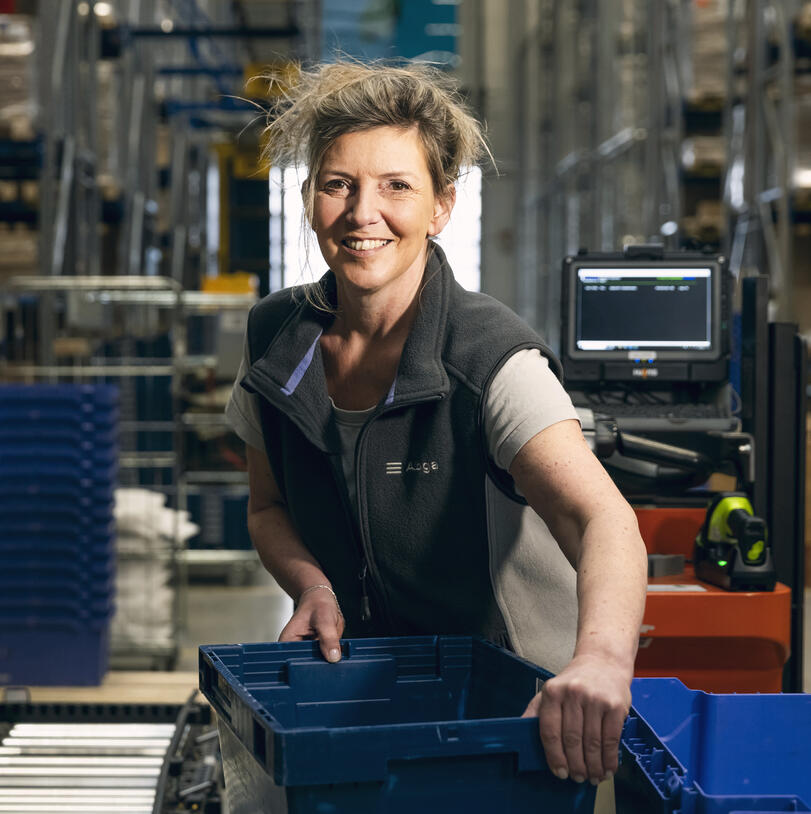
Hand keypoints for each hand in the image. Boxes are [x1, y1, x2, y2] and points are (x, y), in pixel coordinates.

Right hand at [278, 586, 344, 662]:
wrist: (321, 599)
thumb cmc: (318, 604)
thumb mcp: (324, 619)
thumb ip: (328, 638)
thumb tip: (333, 657)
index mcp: (288, 642)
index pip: (294, 663)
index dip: (308, 667)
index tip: (321, 664)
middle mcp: (295, 649)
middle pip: (306, 666)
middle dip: (321, 662)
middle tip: (331, 652)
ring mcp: (306, 651)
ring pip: (318, 664)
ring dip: (328, 657)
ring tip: (331, 643)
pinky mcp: (317, 651)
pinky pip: (325, 658)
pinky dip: (332, 653)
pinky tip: (335, 645)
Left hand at [522, 653, 630, 784]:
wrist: (603, 662)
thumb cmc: (574, 682)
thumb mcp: (551, 691)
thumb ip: (536, 712)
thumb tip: (518, 735)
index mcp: (552, 692)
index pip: (549, 730)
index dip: (554, 756)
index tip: (559, 772)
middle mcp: (573, 694)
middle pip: (572, 740)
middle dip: (575, 765)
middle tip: (577, 778)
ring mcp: (595, 699)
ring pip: (592, 743)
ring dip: (593, 766)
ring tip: (593, 777)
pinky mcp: (615, 706)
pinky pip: (612, 740)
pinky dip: (609, 759)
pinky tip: (607, 768)